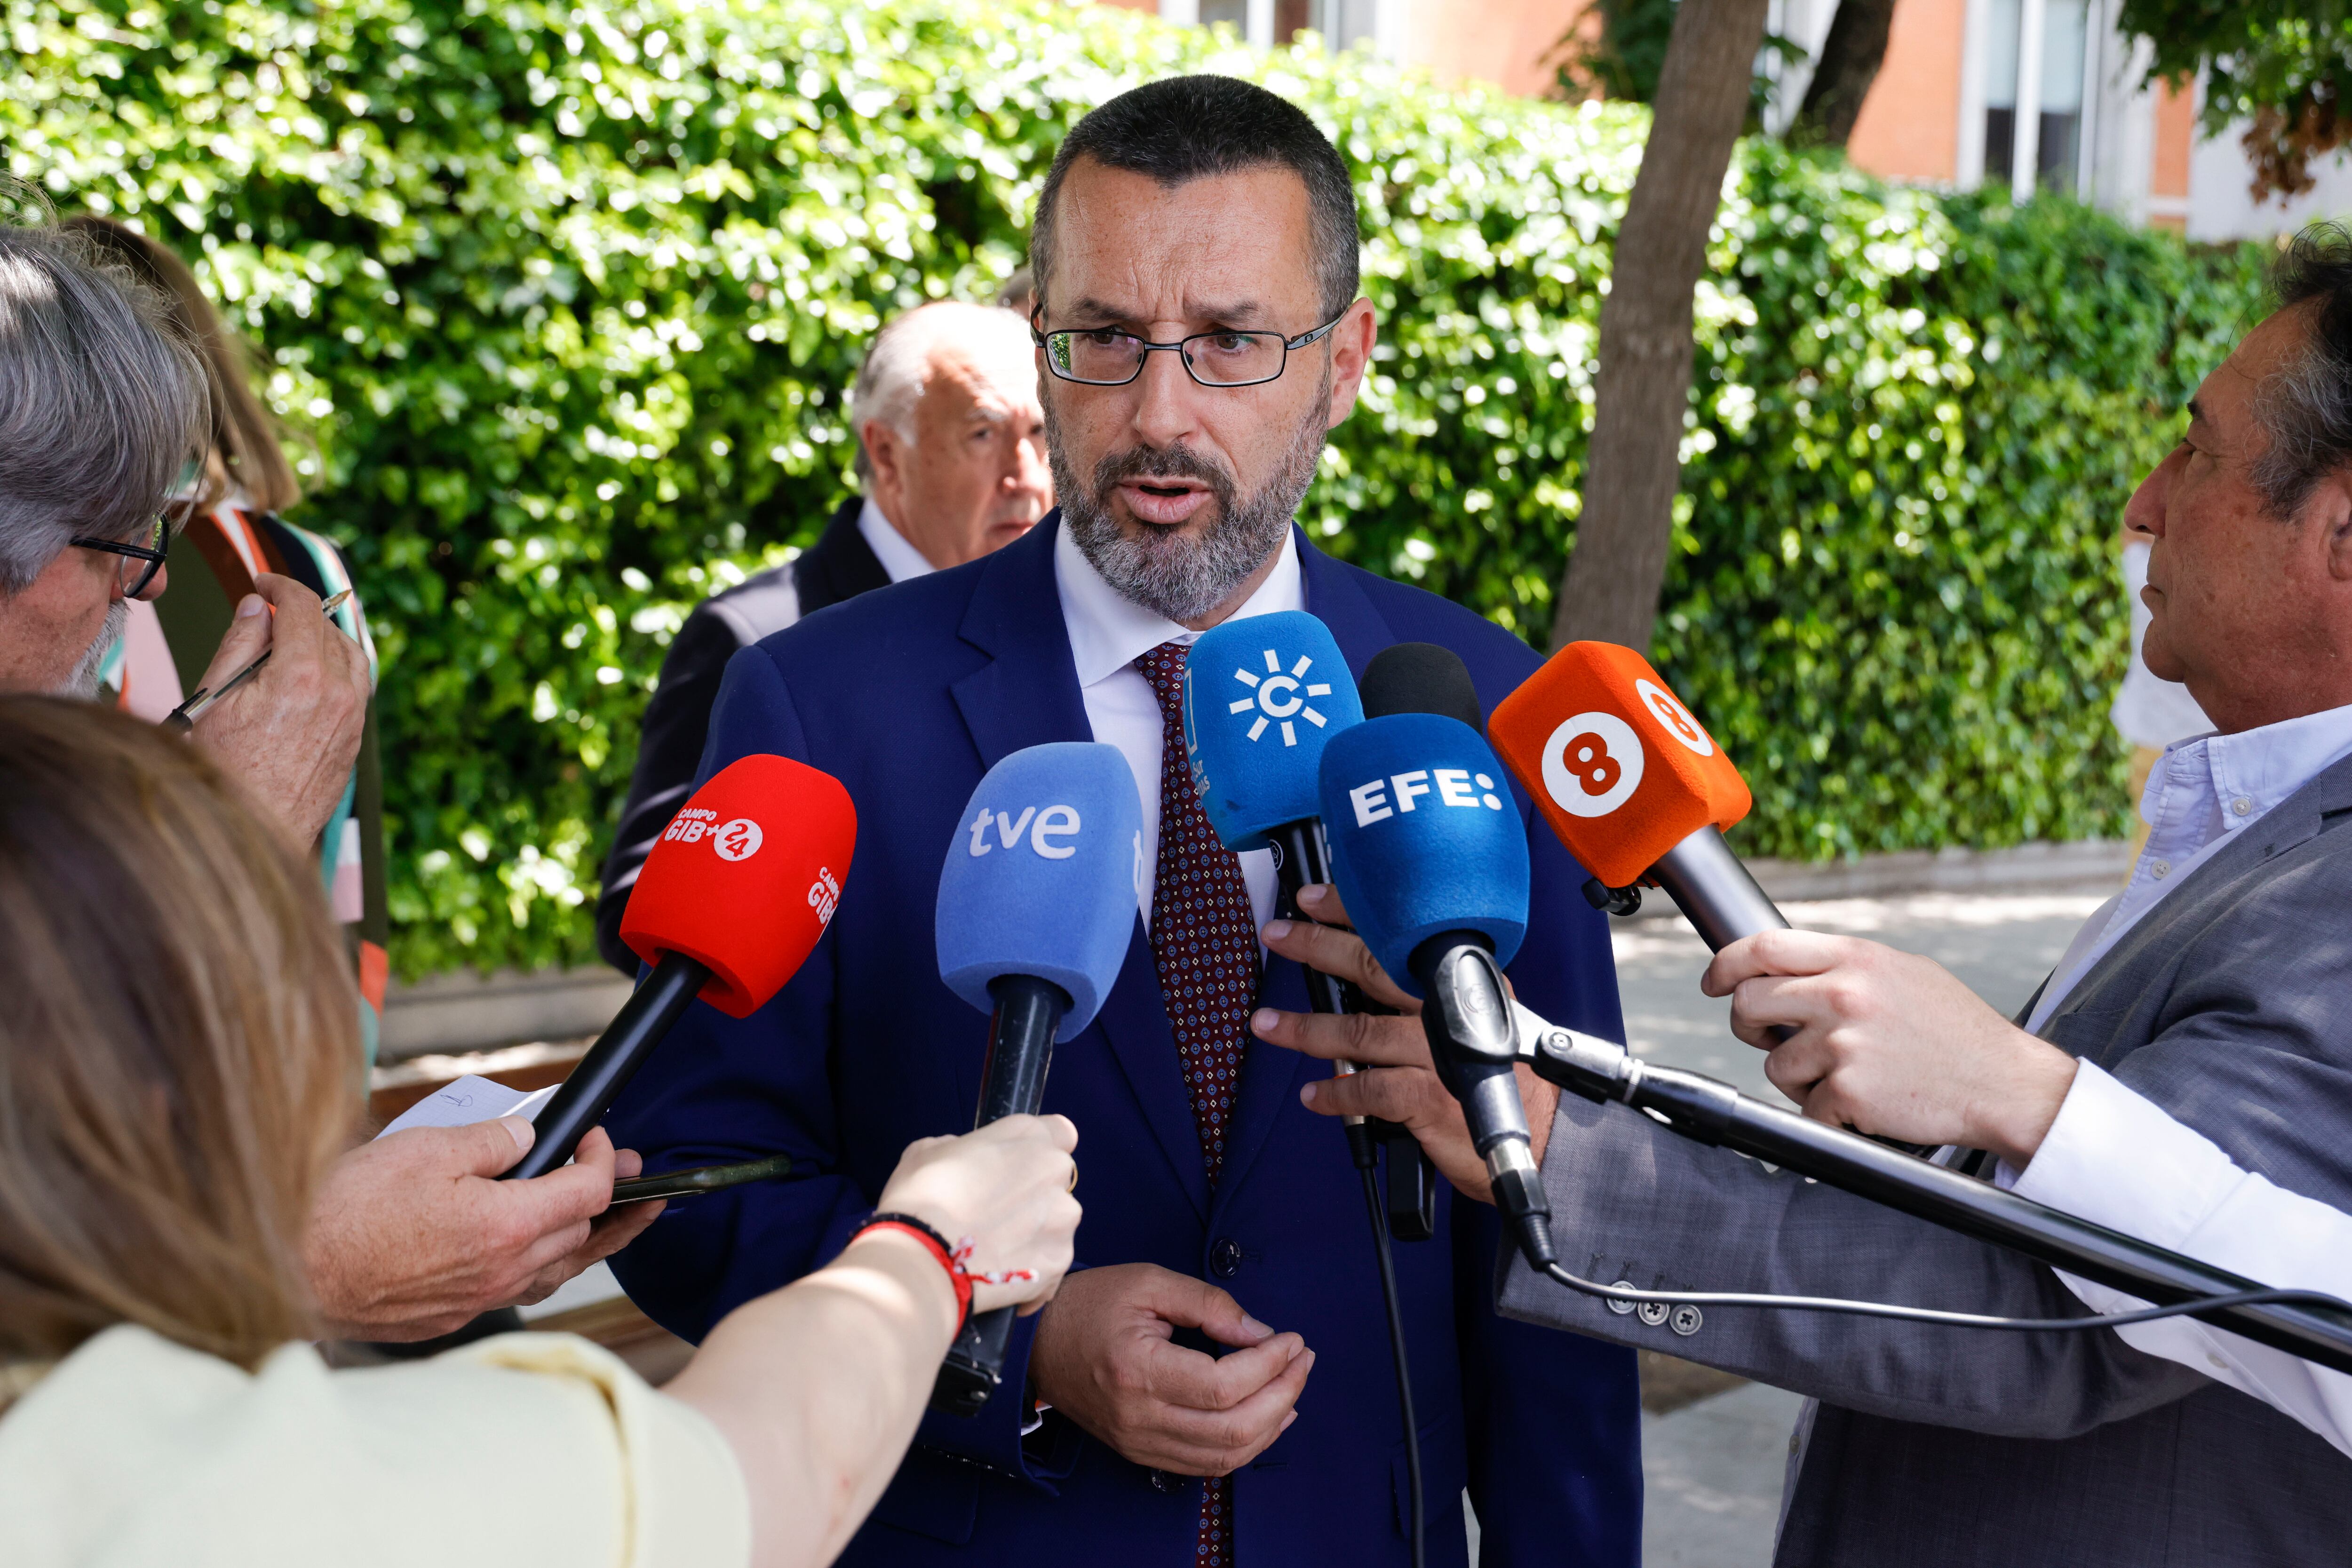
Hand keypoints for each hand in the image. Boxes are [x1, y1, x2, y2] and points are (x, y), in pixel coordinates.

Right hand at [189, 573, 370, 848]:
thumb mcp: (214, 700)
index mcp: (302, 677)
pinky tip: (302, 679)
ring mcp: (352, 721)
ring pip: (351, 658)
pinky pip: (355, 690)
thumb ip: (240, 646)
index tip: (261, 583)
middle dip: (298, 613)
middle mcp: (338, 696)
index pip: (303, 607)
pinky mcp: (353, 743)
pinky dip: (334, 670)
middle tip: (265, 616)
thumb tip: (257, 607)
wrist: (249, 835)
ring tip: (286, 642)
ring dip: (323, 639)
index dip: (280, 586)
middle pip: (328, 629)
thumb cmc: (220, 772)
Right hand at [304, 1119, 662, 1339]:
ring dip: (586, 1242)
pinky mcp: (449, 1317)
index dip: (604, 1161)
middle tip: (620, 1169)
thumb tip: (530, 1137)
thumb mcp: (426, 1150)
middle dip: (606, 1198)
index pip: (588, 1193)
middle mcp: (501, 1272)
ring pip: (554, 1272)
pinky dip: (540, 1269)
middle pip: (579, 1235)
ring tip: (614, 1219)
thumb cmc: (348, 1210)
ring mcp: (476, 1300)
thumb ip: (492, 1141)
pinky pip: (515, 1292)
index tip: (596, 1138)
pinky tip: (542, 1253)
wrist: (291, 1270)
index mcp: (506, 1226)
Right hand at [873, 1115, 1081, 1314]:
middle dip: (1035, 1193)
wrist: (922, 1259)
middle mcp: (1053, 1169)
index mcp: (1026, 1134)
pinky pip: (1051, 1262)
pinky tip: (999, 1272)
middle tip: (997, 1213)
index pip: (1060, 1132)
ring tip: (995, 1249)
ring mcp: (1062, 1216)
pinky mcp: (1060, 1258)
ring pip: (1058, 1221)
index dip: (1039, 1150)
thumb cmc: (920, 1198)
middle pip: (1057, 1179)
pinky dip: (1031, 1268)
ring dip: (1036, 1231)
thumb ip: (961, 1146)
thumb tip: (969, 1160)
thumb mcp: (929, 1150)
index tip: (1020, 1166)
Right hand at [1029, 1263, 1312, 1474]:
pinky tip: (1266, 1419)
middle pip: (1233, 1428)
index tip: (1291, 1339)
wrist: (1037, 1343)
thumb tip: (1260, 1333)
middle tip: (1303, 1360)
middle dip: (1282, 1394)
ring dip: (1271, 1424)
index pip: (1223, 1385)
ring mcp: (1139, 1442)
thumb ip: (1208, 1305)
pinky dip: (1243, 1446)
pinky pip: (1204, 1465)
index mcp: (1138, 1371)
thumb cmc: (1089, 1305)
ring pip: (1224, 1456)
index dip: (1269, 1364)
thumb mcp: (1149, 1283)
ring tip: (1293, 1388)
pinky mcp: (1141, 1451)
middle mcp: (1140, 1418)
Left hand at [1251, 882, 1557, 1202]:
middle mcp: (1449, 1008)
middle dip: (1318, 948)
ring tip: (1267, 1025)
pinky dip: (1336, 1093)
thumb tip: (1363, 979)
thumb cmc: (1505, 1076)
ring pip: (1358, 1031)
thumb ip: (1429, 998)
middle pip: (1373, 967)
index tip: (1313, 899)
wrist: (1547, 1135)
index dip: (1353, 912)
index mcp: (1461, 980)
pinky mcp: (1430, 1098)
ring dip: (1304, 1030)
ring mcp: (1439, 1052)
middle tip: (1278, 935)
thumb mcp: (1477, 1018)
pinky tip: (1314, 1094)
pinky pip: (1368, 1090)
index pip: (1402, 934)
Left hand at [1702, 929, 2078, 1164]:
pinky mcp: (1846, 1091)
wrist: (2005, 1083)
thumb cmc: (1957, 1031)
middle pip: (1749, 1003)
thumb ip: (1844, 965)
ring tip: (1845, 1076)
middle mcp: (1842, 994)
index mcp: (1855, 958)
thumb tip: (1788, 968)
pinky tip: (1864, 1104)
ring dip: (1797, 1077)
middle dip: (1748, 1026)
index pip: (1762, 947)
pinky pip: (1805, 1108)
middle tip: (1770, 1039)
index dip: (1725, 965)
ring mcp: (1842, 1043)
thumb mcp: (1904, 972)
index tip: (1714, 982)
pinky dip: (1827, 1113)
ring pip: (1774, 1064)